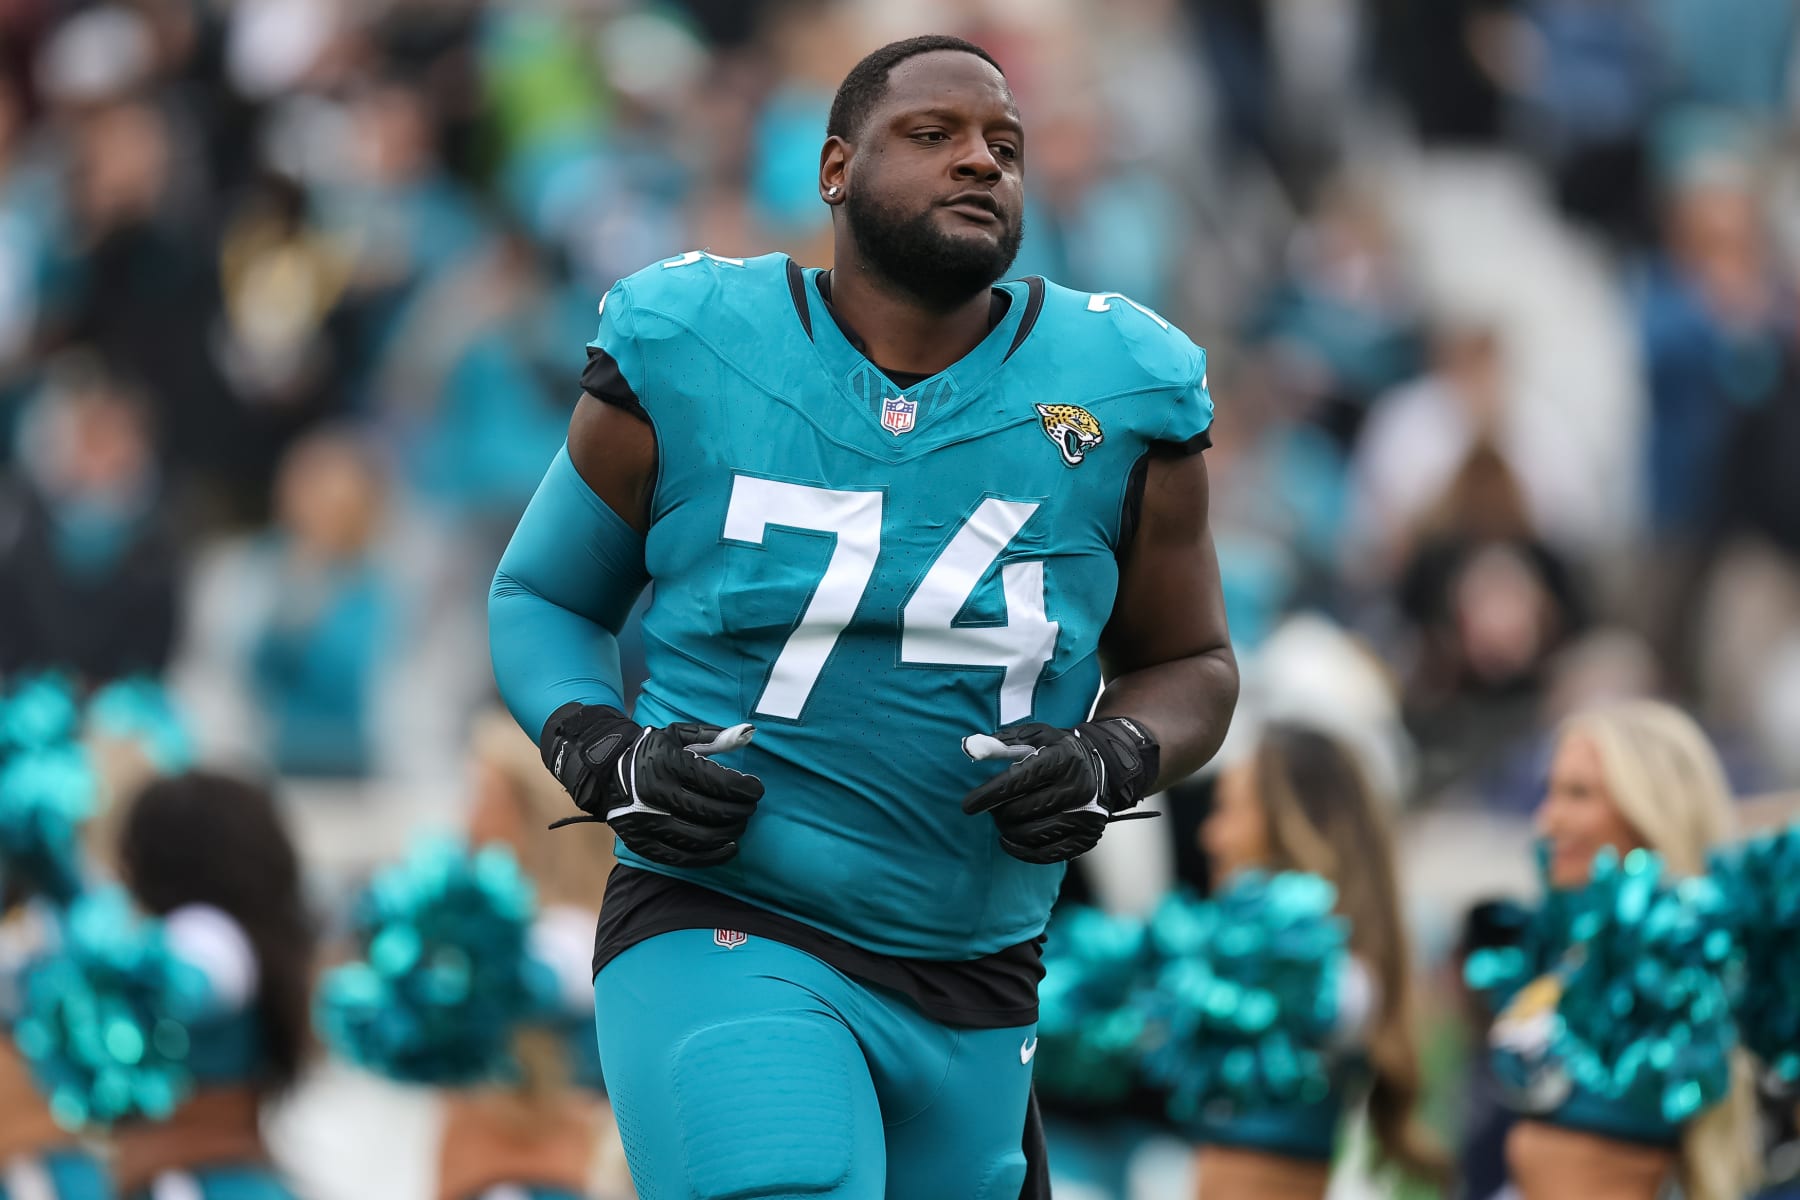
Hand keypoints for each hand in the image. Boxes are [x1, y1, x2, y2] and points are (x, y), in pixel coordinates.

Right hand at [540, 703, 763, 866]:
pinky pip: (682, 858)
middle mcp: (656, 794)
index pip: (717, 781)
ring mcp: (647, 822)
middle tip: (750, 807)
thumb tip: (748, 736)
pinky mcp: (641, 843)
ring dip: (729, 833)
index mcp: (668, 764)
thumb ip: (715, 736)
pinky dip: (711, 856)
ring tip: (740, 825)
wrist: (606, 772)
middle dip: (740, 811)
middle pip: (712, 811)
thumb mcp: (679, 735)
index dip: (743, 788)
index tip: (756, 790)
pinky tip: (728, 847)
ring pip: (700, 837)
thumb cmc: (652, 752)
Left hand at [958, 718, 1159, 863]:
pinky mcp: (1086, 838)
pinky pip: (1045, 854)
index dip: (988, 795)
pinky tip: (1009, 840)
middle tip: (992, 808)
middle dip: (998, 812)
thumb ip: (1003, 742)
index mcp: (1062, 760)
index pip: (1017, 781)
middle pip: (1022, 810)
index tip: (967, 805)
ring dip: (1008, 830)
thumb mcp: (1036, 736)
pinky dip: (1021, 850)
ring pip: (1031, 834)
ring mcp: (1084, 816)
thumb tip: (972, 749)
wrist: (1104, 769)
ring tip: (1002, 820)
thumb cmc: (1060, 751)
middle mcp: (1077, 789)